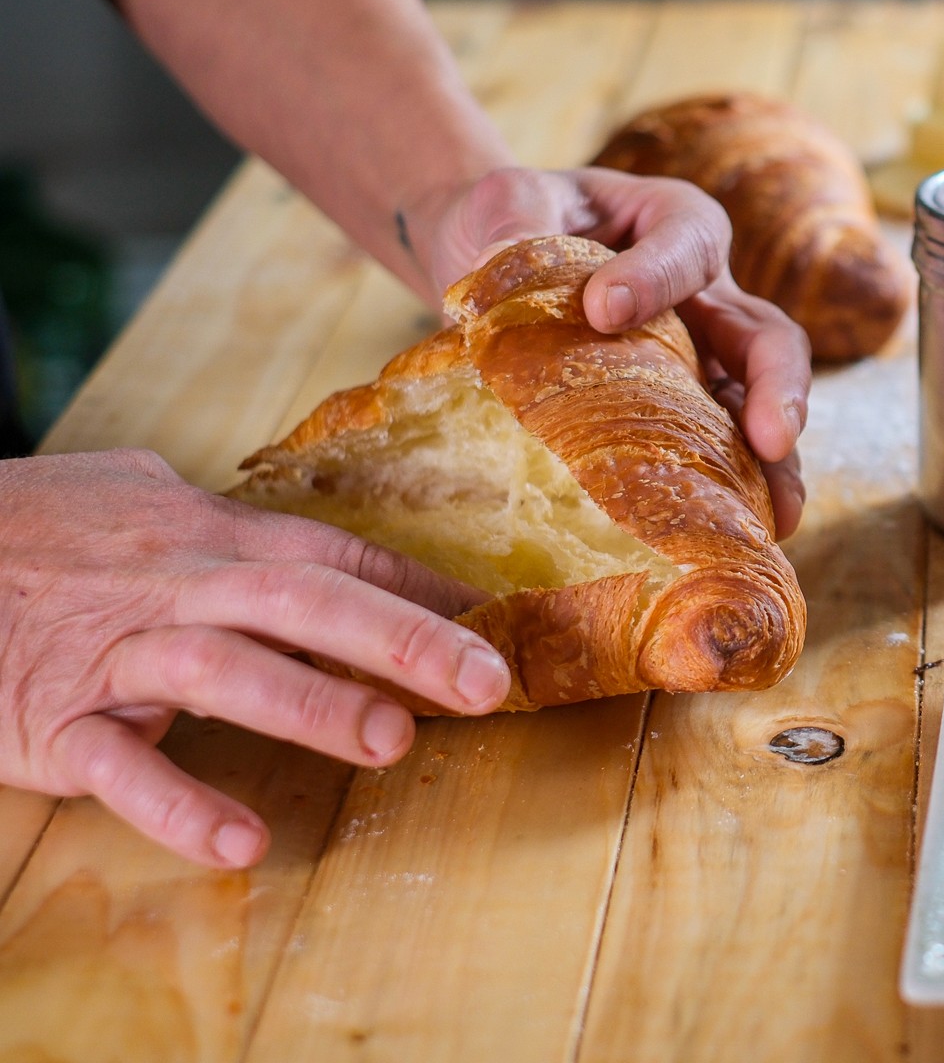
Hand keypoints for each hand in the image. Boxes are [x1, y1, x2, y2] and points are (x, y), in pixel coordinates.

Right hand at [0, 449, 506, 868]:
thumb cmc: (26, 529)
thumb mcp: (130, 498)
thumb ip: (219, 522)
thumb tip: (302, 541)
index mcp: (203, 534)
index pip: (333, 555)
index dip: (419, 590)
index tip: (500, 623)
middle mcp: (172, 586)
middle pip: (300, 598)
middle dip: (400, 638)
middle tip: (487, 680)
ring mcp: (111, 654)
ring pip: (222, 669)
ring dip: (310, 702)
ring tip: (392, 741)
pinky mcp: (48, 720)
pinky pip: (117, 766)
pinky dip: (177, 803)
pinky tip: (240, 841)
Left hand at [409, 168, 809, 536]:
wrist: (497, 262)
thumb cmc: (514, 221)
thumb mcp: (508, 198)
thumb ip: (516, 215)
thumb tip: (506, 256)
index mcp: (676, 223)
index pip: (687, 246)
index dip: (656, 277)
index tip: (601, 310)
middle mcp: (710, 295)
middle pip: (767, 337)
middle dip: (778, 388)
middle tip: (771, 437)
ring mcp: (704, 358)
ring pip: (757, 405)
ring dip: (774, 460)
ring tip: (775, 515)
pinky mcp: (681, 411)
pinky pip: (720, 448)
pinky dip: (736, 487)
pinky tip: (742, 531)